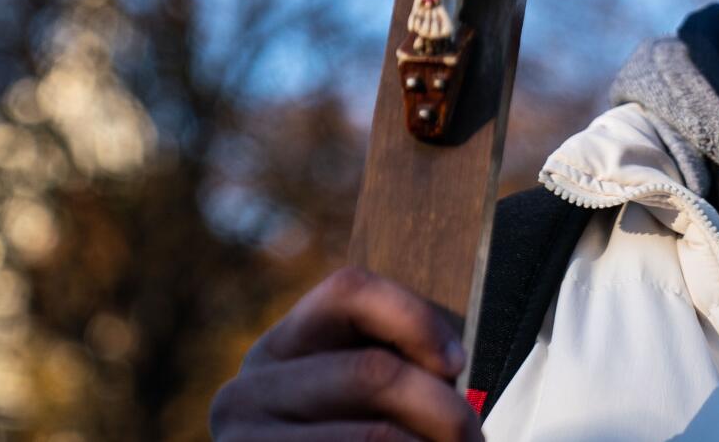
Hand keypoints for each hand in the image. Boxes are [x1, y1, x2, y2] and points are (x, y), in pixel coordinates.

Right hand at [209, 266, 481, 441]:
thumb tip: (450, 366)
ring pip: (373, 434)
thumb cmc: (341, 438)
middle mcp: (248, 388)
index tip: (457, 363)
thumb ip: (385, 372)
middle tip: (473, 436)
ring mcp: (245, 439)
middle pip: (372, 371)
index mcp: (279, 349)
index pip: (349, 291)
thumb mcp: (348, 404)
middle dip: (443, 410)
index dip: (415, 317)